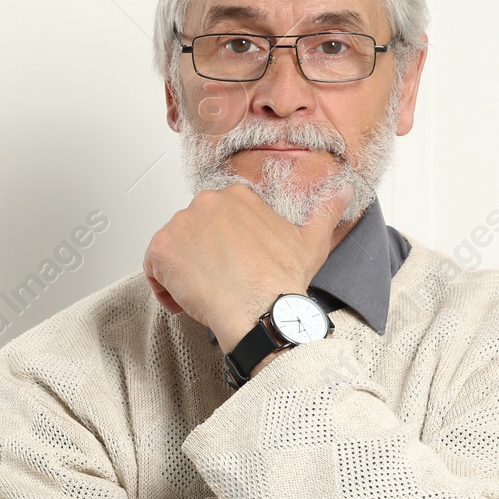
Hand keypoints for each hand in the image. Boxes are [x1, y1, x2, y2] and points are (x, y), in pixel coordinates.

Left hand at [142, 182, 354, 353]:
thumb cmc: (282, 279)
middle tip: (218, 285)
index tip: (231, 267)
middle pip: (191, 234)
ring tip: (204, 295)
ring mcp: (180, 224)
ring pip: (172, 251)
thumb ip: (326, 211)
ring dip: (182, 274)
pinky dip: (164, 288)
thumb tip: (346, 190)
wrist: (262, 308)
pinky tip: (187, 301)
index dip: (221, 248)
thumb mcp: (311, 240)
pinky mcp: (162, 248)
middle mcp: (205, 202)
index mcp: (236, 196)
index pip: (215, 220)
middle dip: (200, 260)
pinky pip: (153, 268)